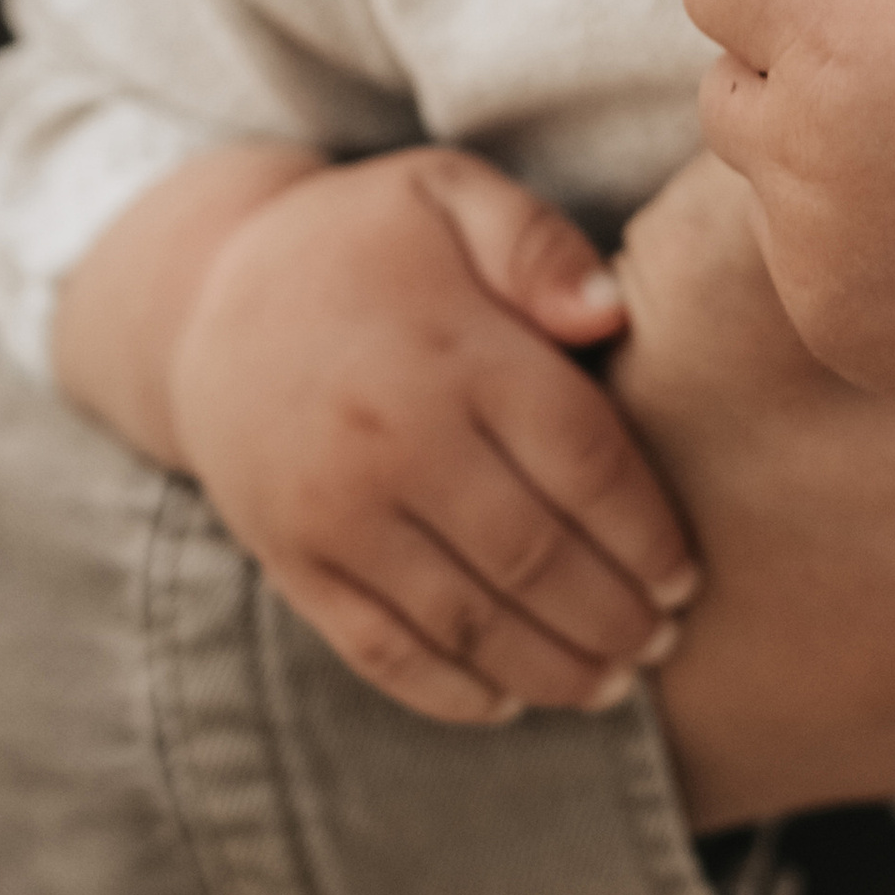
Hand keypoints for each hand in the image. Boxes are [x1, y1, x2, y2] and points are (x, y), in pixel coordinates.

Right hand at [145, 146, 697, 725]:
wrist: (204, 298)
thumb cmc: (363, 243)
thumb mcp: (447, 193)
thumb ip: (536, 243)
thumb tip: (611, 315)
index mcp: (452, 351)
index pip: (583, 462)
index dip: (648, 532)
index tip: (689, 574)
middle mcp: (392, 441)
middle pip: (535, 557)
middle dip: (617, 615)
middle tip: (666, 640)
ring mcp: (334, 512)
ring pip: (468, 622)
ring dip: (554, 669)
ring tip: (614, 680)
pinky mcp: (293, 561)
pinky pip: (381, 651)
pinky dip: (454, 693)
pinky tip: (514, 701)